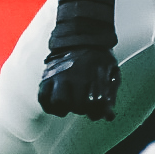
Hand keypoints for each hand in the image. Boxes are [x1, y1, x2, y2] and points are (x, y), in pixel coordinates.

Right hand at [38, 0, 119, 121]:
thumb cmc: (99, 58)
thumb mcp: (112, 72)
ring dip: (65, 108)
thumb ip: (111, 94)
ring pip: (59, 103)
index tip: (99, 111)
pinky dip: (48, 106)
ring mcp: (60, 77)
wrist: (81, 37)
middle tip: (85, 104)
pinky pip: (42, 97)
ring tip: (69, 106)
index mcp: (96, 77)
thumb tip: (109, 117)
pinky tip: (56, 106)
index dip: (99, 112)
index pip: (97, 106)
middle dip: (83, 109)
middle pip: (78, 107)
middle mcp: (77, 78)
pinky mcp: (47, 76)